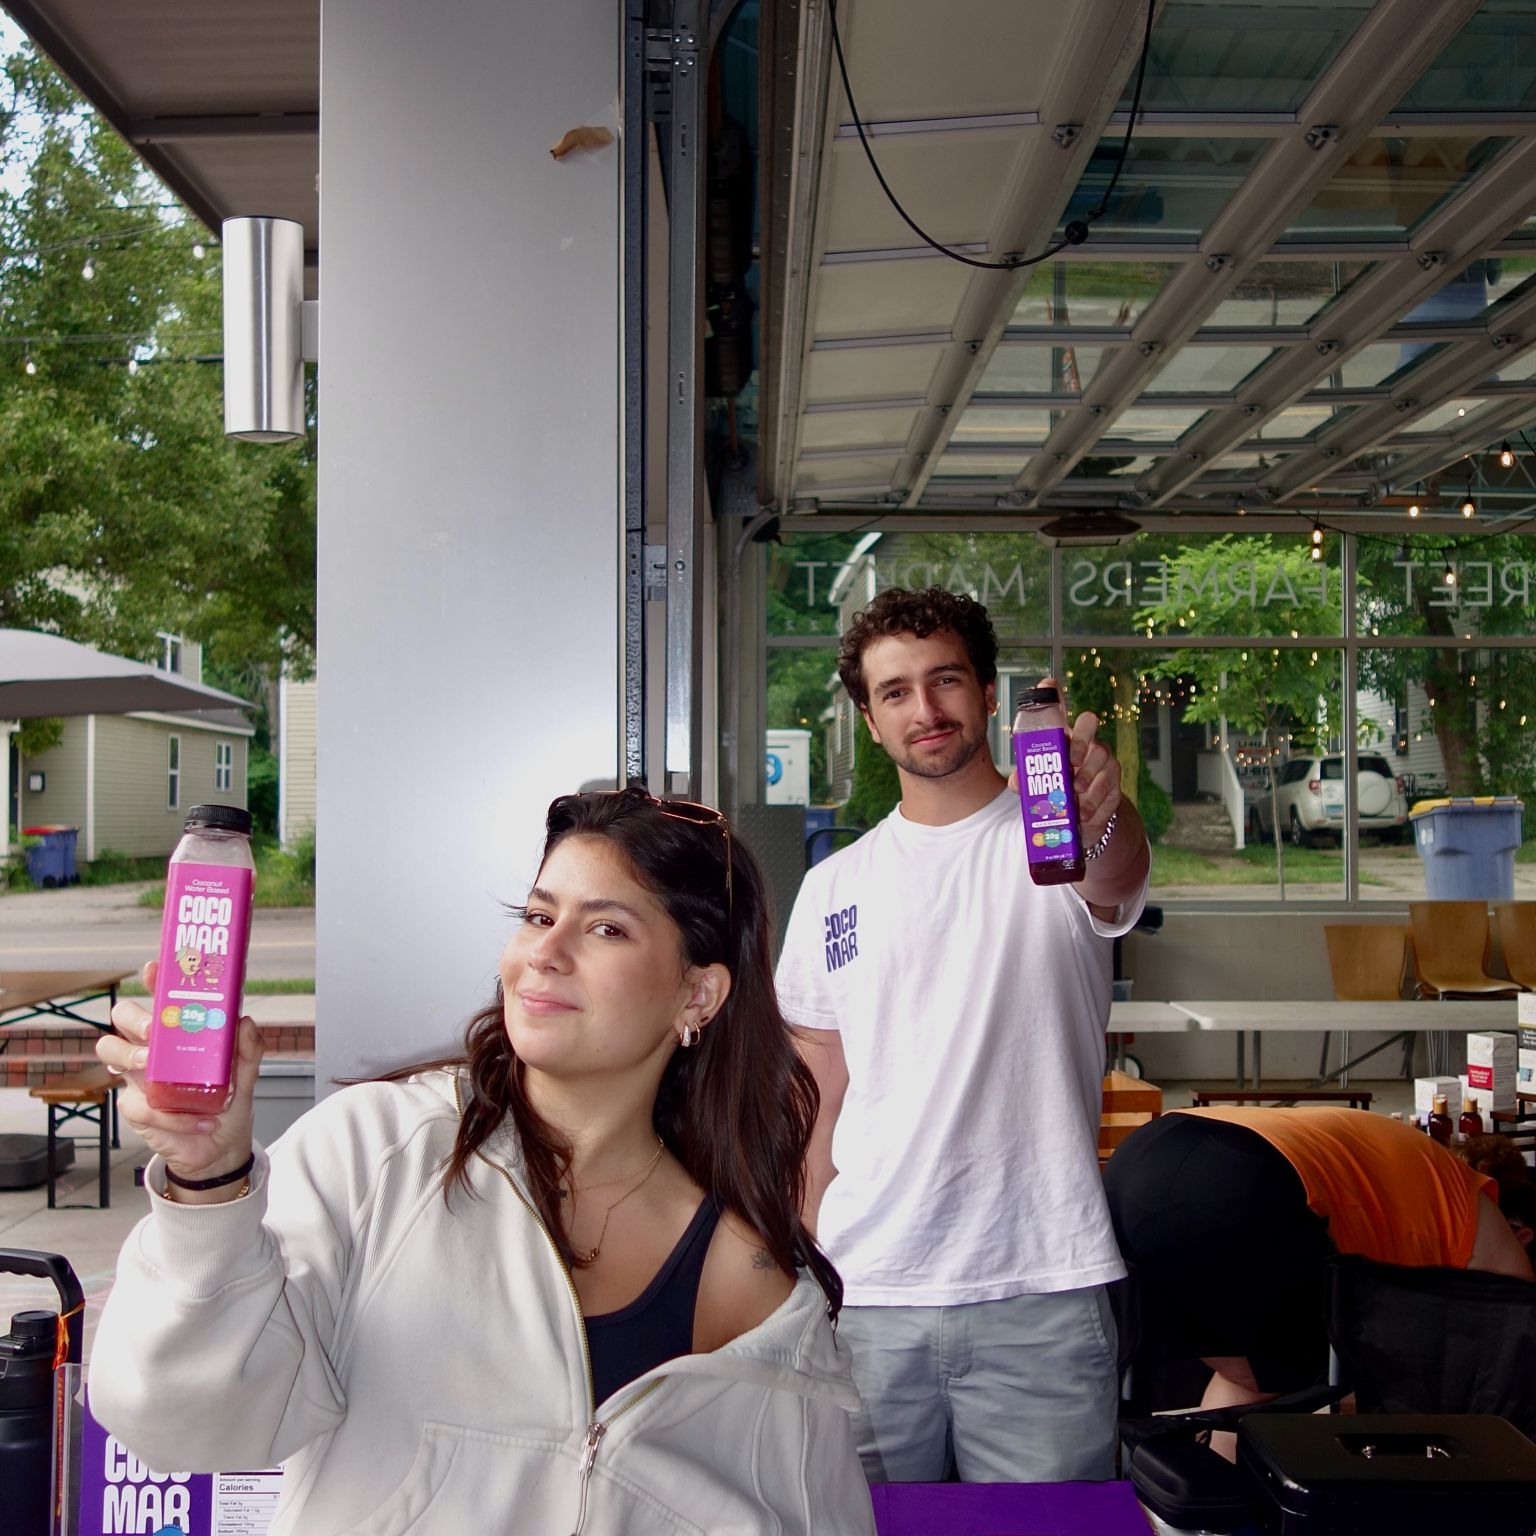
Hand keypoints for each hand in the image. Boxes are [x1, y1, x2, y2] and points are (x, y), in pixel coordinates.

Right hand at [98, 959, 263, 1183]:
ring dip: (132, 1056)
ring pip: (112, 1052)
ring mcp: (139, 1077)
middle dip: (134, 1018)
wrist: (221, 1147)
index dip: (152, 981)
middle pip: (122, 1019)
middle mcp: (153, 1049)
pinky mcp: (137, 1109)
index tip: (154, 969)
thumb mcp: (245, 1073)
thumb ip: (248, 1049)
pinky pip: (141, 1105)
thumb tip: (244, 1022)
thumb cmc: (227, 1101)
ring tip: (155, 1066)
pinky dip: (174, 1117)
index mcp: (177, 1033)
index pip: (159, 999)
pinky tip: (200, 1122)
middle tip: (155, 1029)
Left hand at [1026, 675, 1122, 844]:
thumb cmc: (1059, 792)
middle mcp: (1085, 741)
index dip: (1054, 694)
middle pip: (1089, 722)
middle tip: (1072, 759)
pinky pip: (1109, 784)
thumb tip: (1017, 781)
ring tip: (1076, 792)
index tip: (1049, 684)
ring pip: (1102, 754)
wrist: (1084, 818)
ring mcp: (1102, 759)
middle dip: (1081, 738)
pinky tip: (1084, 811)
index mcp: (1063, 738)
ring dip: (1088, 774)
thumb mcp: (1039, 786)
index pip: (1060, 709)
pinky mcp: (1114, 780)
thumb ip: (1027, 780)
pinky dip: (1094, 799)